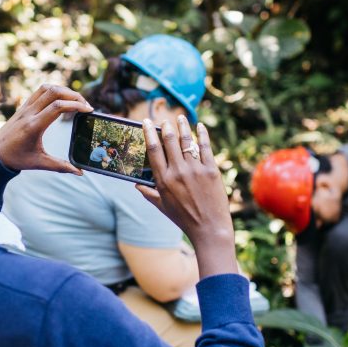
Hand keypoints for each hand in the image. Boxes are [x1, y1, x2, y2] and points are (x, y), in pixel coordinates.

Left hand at [0, 84, 91, 173]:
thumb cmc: (17, 158)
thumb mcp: (39, 163)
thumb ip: (61, 166)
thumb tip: (79, 172)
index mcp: (34, 126)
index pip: (57, 107)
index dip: (76, 105)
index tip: (88, 110)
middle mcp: (29, 113)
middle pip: (54, 92)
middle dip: (74, 96)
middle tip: (86, 105)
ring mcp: (25, 107)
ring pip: (47, 88)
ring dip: (64, 90)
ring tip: (76, 101)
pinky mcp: (24, 106)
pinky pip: (40, 91)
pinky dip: (54, 90)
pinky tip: (62, 99)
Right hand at [136, 116, 237, 278]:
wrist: (209, 228)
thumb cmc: (184, 218)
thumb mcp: (162, 207)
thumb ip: (148, 193)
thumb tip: (135, 184)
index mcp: (163, 180)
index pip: (153, 150)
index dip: (149, 133)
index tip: (146, 122)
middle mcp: (178, 172)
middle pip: (169, 141)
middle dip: (166, 127)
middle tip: (164, 120)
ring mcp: (195, 170)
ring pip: (186, 141)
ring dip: (182, 126)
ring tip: (180, 118)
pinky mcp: (211, 170)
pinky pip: (205, 147)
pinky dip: (202, 134)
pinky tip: (199, 126)